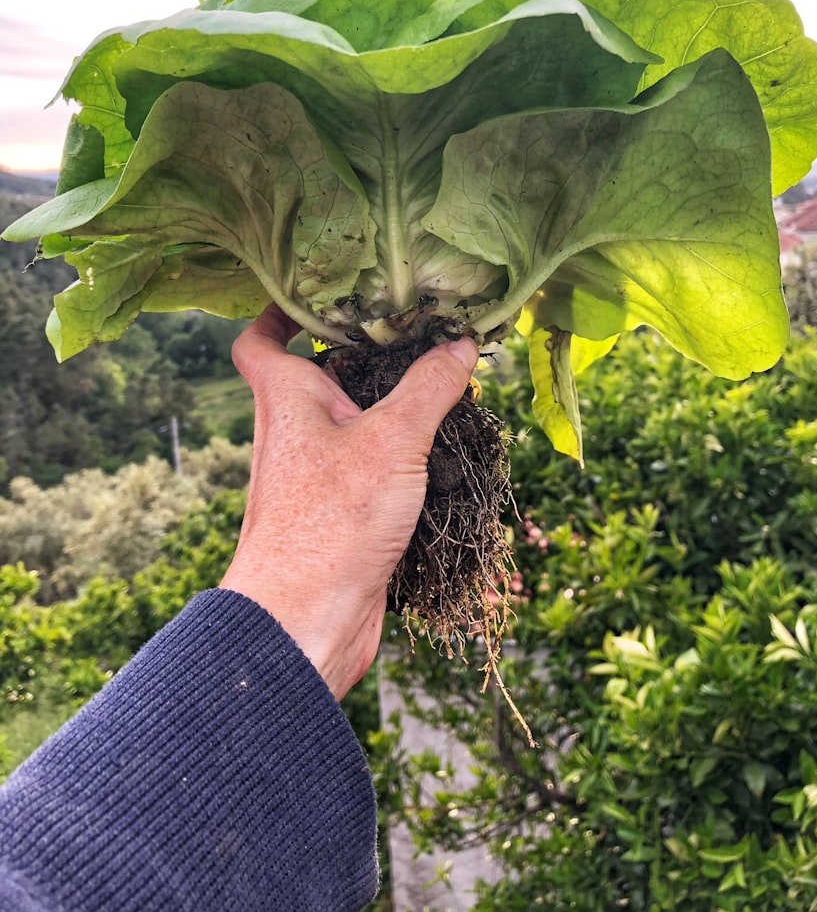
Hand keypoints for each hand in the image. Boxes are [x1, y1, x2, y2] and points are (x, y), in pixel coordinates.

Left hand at [220, 305, 477, 698]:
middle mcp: (293, 431)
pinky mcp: (338, 512)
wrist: (304, 624)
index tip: (322, 287)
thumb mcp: (391, 441)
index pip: (260, 338)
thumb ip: (428, 387)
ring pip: (349, 421)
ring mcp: (314, 474)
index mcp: (285, 399)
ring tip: (443, 379)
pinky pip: (367, 464)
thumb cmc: (329, 525)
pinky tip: (442, 446)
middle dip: (364, 350)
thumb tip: (461, 342)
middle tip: (414, 328)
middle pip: (319, 373)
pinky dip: (398, 450)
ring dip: (389, 402)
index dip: (282, 308)